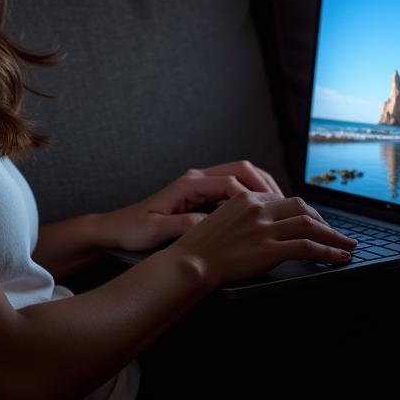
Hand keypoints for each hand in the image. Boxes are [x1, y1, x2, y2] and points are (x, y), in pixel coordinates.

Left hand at [105, 160, 284, 252]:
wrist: (115, 227)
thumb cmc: (132, 229)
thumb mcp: (156, 230)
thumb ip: (183, 225)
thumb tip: (210, 223)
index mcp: (187, 184)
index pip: (229, 182)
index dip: (251, 196)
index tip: (267, 212)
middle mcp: (196, 178)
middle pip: (240, 169)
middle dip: (264, 184)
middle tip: (284, 204)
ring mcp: (199, 184)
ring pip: (239, 175)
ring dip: (260, 186)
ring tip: (279, 205)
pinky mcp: (200, 194)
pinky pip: (232, 187)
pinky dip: (250, 194)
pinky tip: (259, 212)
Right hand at [169, 192, 358, 288]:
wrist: (191, 261)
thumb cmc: (200, 246)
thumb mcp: (220, 218)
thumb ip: (242, 215)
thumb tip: (264, 223)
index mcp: (246, 197)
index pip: (284, 200)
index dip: (304, 213)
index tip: (314, 223)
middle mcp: (258, 208)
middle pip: (301, 208)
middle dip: (323, 221)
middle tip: (336, 234)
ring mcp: (264, 228)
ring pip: (309, 225)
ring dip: (333, 236)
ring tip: (346, 245)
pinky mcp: (269, 249)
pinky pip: (307, 247)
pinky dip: (328, 251)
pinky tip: (339, 257)